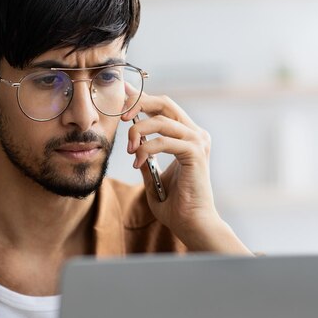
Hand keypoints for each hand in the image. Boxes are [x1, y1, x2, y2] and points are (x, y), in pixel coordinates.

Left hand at [121, 92, 250, 253]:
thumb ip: (146, 157)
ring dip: (137, 131)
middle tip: (120, 116)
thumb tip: (134, 144)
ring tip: (129, 150)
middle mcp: (195, 134)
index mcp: (188, 136)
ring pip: (160, 120)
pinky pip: (163, 141)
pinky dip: (145, 149)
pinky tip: (138, 162)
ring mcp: (197, 141)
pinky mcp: (195, 153)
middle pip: (164, 103)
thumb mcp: (153, 175)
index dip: (141, 98)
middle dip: (138, 103)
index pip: (163, 107)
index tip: (122, 94)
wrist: (192, 224)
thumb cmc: (175, 205)